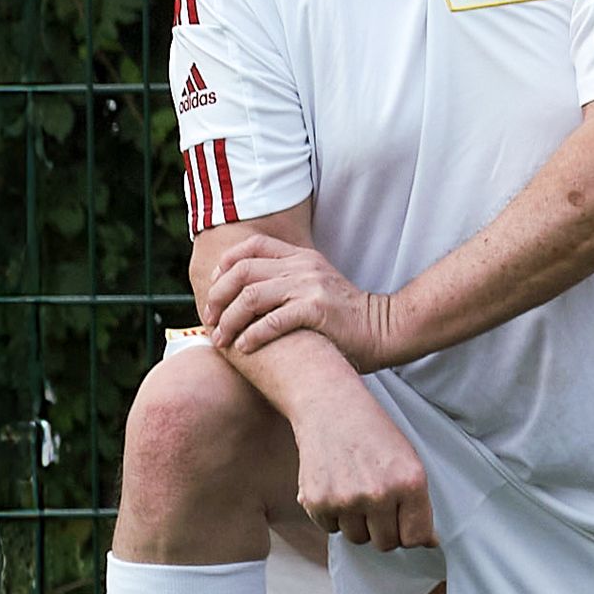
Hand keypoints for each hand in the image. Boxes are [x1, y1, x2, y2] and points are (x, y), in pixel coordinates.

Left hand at [193, 233, 400, 373]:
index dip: (225, 264)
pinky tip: (245, 347)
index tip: (214, 287)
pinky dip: (252, 335)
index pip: (252, 246)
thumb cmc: (344, 317)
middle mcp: (304, 267)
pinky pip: (271, 321)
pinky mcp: (317, 310)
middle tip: (210, 319)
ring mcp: (311, 286)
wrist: (383, 329)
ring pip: (251, 296)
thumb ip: (288, 280)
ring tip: (221, 339)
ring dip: (229, 320)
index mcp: (302, 257)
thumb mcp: (316, 285)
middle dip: (218, 296)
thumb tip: (245, 291)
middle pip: (242, 271)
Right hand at [288, 393, 433, 549]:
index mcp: (409, 483)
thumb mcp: (409, 461)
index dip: (411, 535)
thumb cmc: (375, 434)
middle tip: (379, 506)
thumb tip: (429, 543)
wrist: (331, 408)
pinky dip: (334, 516)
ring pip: (357, 538)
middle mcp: (378, 495)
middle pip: (385, 544)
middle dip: (384, 530)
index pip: (416, 537)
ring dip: (358, 524)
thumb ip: (419, 503)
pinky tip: (337, 487)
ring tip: (357, 491)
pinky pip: (330, 529)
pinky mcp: (316, 502)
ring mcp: (345, 500)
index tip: (405, 525)